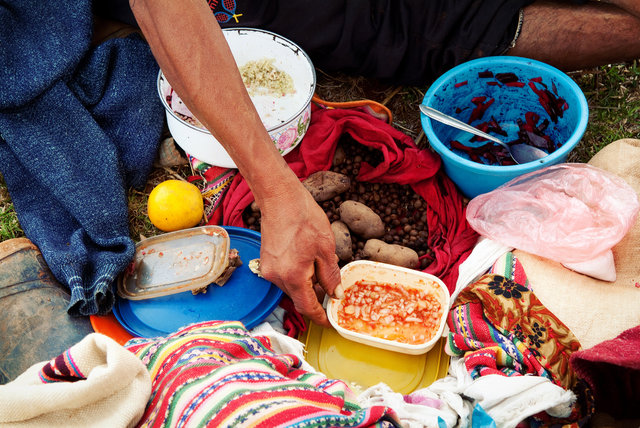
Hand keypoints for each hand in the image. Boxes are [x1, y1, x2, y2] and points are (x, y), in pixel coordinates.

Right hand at [257, 182, 342, 326]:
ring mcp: (268, 269)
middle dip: (316, 297)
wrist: (279, 198)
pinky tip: (308, 260)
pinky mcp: (266, 261)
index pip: (307, 307)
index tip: (329, 322)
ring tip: (322, 268)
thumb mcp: (325, 248)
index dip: (319, 317)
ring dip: (307, 285)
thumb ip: (330, 275)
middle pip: (298, 298)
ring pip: (291, 287)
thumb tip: (335, 294)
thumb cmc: (303, 218)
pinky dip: (298, 275)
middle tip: (333, 290)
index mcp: (293, 277)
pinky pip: (284, 276)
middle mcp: (276, 277)